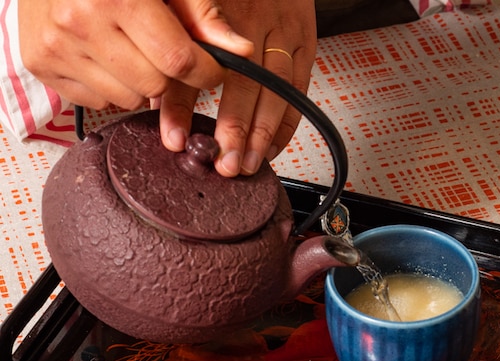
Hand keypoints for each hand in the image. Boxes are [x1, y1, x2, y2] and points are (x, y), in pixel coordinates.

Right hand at [18, 0, 253, 111]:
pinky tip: (104, 55)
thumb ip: (203, 14)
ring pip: (128, 100)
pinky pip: (97, 102)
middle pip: (155, 86)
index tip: (211, 67)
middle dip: (170, 75)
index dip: (206, 70)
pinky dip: (110, 86)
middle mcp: (80, 23)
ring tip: (131, 48)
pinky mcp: (40, 64)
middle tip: (165, 51)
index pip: (179, 60)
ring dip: (141, 83)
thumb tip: (243, 52)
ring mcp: (55, 46)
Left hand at [158, 0, 317, 176]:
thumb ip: (172, 40)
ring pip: (275, 89)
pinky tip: (272, 146)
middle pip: (243, 82)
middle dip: (234, 128)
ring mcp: (280, 31)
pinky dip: (287, 121)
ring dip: (262, 132)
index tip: (175, 139)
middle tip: (224, 163)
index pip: (192, 65)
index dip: (182, 105)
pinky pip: (299, 87)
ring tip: (247, 164)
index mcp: (212, 8)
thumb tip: (153, 94)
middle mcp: (249, 20)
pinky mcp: (304, 39)